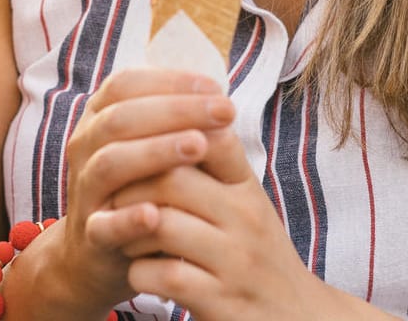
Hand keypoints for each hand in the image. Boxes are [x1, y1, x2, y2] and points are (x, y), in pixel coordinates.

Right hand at [41, 68, 235, 314]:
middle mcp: (86, 147)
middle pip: (121, 118)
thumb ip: (176, 124)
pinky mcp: (90, 235)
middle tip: (225, 110)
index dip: (169, 81)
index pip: (126, 85)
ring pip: (110, 162)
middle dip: (176, 110)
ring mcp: (85, 190)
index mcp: (99, 118)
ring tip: (200, 146)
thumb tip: (221, 100)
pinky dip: (128, 219)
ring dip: (156, 151)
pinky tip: (156, 213)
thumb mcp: (153, 148)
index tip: (215, 87)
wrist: (99, 252)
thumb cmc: (141, 187)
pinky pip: (104, 224)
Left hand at [84, 126, 343, 320]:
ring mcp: (236, 261)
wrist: (294, 319)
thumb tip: (167, 108)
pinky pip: (164, 275)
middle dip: (130, 183)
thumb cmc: (253, 255)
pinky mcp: (223, 302)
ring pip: (162, 224)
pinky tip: (140, 272)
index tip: (132, 147)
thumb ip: (212, 163)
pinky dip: (140, 272)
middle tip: (112, 194)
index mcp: (246, 188)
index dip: (161, 135)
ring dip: (130, 228)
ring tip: (125, 234)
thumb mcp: (243, 203)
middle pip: (172, 176)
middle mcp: (247, 218)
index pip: (206, 136)